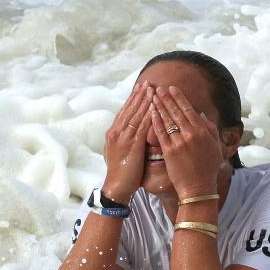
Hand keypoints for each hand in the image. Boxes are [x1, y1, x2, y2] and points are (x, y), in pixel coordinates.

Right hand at [102, 83, 151, 200]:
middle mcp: (116, 131)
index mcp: (113, 132)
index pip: (124, 111)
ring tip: (152, 89)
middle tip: (148, 82)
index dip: (133, 98)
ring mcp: (123, 137)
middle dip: (139, 95)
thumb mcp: (120, 151)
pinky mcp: (132, 145)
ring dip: (144, 101)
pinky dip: (148, 116)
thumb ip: (126, 139)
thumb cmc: (121, 172)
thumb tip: (134, 131)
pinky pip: (141, 126)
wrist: (116, 187)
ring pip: (135, 114)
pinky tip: (155, 107)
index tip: (141, 87)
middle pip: (129, 109)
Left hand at [150, 86, 223, 198]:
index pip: (189, 109)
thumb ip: (210, 129)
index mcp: (202, 132)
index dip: (179, 98)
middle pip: (176, 112)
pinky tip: (151, 113)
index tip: (172, 88)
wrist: (199, 188)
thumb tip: (201, 114)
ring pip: (167, 120)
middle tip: (158, 88)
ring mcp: (179, 143)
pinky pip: (160, 134)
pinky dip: (155, 122)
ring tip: (152, 97)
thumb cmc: (208, 168)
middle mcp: (190, 135)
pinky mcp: (169, 152)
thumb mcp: (215, 146)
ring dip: (159, 107)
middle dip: (166, 98)